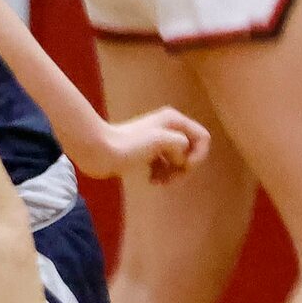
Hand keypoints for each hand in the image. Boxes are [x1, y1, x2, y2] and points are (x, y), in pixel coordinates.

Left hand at [73, 108, 210, 186]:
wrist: (98, 152)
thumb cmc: (128, 145)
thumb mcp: (162, 140)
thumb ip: (181, 145)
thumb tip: (181, 158)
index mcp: (173, 120)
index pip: (203, 138)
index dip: (198, 155)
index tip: (184, 166)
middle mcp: (168, 128)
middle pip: (191, 151)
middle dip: (184, 168)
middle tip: (172, 179)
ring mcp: (157, 141)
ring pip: (177, 161)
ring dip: (173, 174)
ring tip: (160, 182)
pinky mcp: (146, 153)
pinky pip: (164, 166)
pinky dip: (162, 175)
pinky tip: (152, 181)